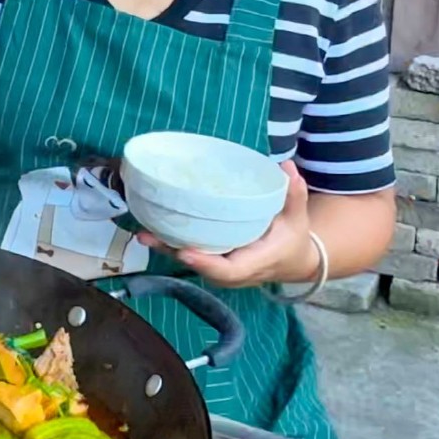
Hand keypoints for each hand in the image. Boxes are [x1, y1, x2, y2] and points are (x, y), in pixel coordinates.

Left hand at [138, 162, 321, 287]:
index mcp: (256, 262)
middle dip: (174, 253)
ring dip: (166, 249)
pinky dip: (170, 246)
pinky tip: (149, 230)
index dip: (206, 264)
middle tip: (149, 235)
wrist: (292, 261)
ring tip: (142, 232)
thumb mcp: (297, 216)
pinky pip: (190, 257)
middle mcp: (235, 272)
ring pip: (190, 263)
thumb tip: (286, 166)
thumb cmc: (293, 237)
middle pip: (200, 268)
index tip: (185, 252)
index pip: (229, 270)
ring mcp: (221, 270)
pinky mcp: (213, 262)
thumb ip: (293, 194)